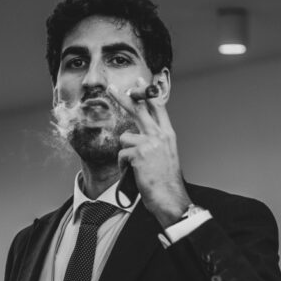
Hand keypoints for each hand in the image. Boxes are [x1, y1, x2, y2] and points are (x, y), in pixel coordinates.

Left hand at [107, 78, 189, 227]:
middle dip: (123, 97)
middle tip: (111, 88)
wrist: (169, 197)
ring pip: (125, 137)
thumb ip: (155, 142)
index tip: (140, 82)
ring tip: (136, 166)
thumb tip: (137, 135)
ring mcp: (150, 143)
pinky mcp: (139, 153)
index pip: (158, 107)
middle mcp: (160, 135)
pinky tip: (134, 173)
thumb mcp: (166, 155)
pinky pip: (122, 155)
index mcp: (168, 135)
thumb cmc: (166, 181)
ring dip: (126, 153)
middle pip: (139, 109)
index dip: (148, 93)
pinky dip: (124, 166)